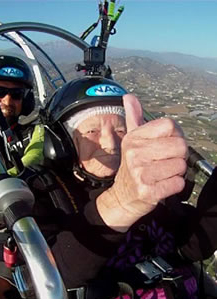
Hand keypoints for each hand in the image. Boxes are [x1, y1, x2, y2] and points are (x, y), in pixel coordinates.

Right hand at [97, 94, 187, 230]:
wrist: (122, 197)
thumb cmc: (132, 167)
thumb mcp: (131, 141)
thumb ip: (134, 117)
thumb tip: (128, 97)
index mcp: (133, 138)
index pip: (170, 126)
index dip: (175, 135)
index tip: (167, 145)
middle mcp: (135, 153)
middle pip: (180, 146)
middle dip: (178, 156)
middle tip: (165, 162)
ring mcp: (140, 173)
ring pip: (181, 166)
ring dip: (176, 173)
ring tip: (161, 175)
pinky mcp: (148, 191)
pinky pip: (178, 183)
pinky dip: (174, 186)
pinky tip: (161, 185)